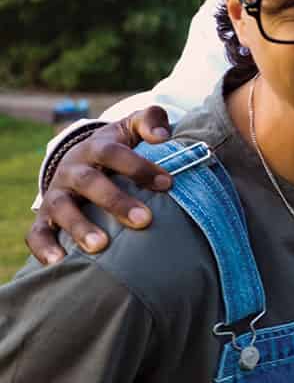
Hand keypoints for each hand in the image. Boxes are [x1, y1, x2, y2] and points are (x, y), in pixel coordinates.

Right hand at [28, 107, 172, 264]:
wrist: (79, 161)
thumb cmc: (116, 147)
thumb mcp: (130, 128)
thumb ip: (151, 120)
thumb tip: (163, 135)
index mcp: (95, 147)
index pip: (114, 152)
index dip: (139, 166)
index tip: (168, 184)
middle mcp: (72, 170)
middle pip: (89, 182)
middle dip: (115, 201)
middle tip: (144, 220)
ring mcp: (56, 194)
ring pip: (61, 208)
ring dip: (79, 227)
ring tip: (101, 246)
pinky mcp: (44, 218)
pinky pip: (37, 233)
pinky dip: (44, 247)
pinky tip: (60, 262)